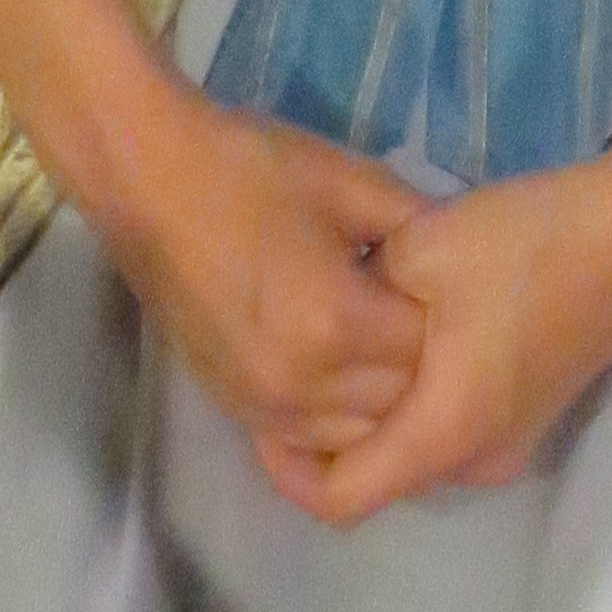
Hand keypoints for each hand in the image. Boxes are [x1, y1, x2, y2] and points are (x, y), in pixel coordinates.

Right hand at [105, 87, 434, 490]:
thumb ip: (416, 224)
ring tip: (381, 344)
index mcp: (336, 324)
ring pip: (352, 438)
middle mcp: (301, 384)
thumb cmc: (253, 171)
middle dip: (417, 366)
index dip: (443, 318)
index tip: (445, 287)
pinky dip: (334, 419)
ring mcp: (261, 405)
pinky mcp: (233, 409)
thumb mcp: (352, 181)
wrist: (151, 184)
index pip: (424, 352)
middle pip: (395, 407)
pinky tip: (342, 372)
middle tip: (417, 315)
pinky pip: (305, 440)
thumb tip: (460, 257)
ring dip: (377, 402)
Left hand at [275, 140, 611, 525]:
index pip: (339, 499)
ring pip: (414, 442)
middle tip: (290, 359)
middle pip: (376, 471)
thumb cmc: (528, 245)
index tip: (258, 407)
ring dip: (374, 403)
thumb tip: (326, 312)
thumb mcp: (422, 251)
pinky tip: (408, 324)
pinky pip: (449, 420)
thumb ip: (359, 295)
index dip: (285, 466)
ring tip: (341, 334)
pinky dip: (415, 390)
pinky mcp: (532, 406)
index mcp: (442, 435)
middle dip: (326, 427)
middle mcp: (476, 459)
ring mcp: (512, 438)